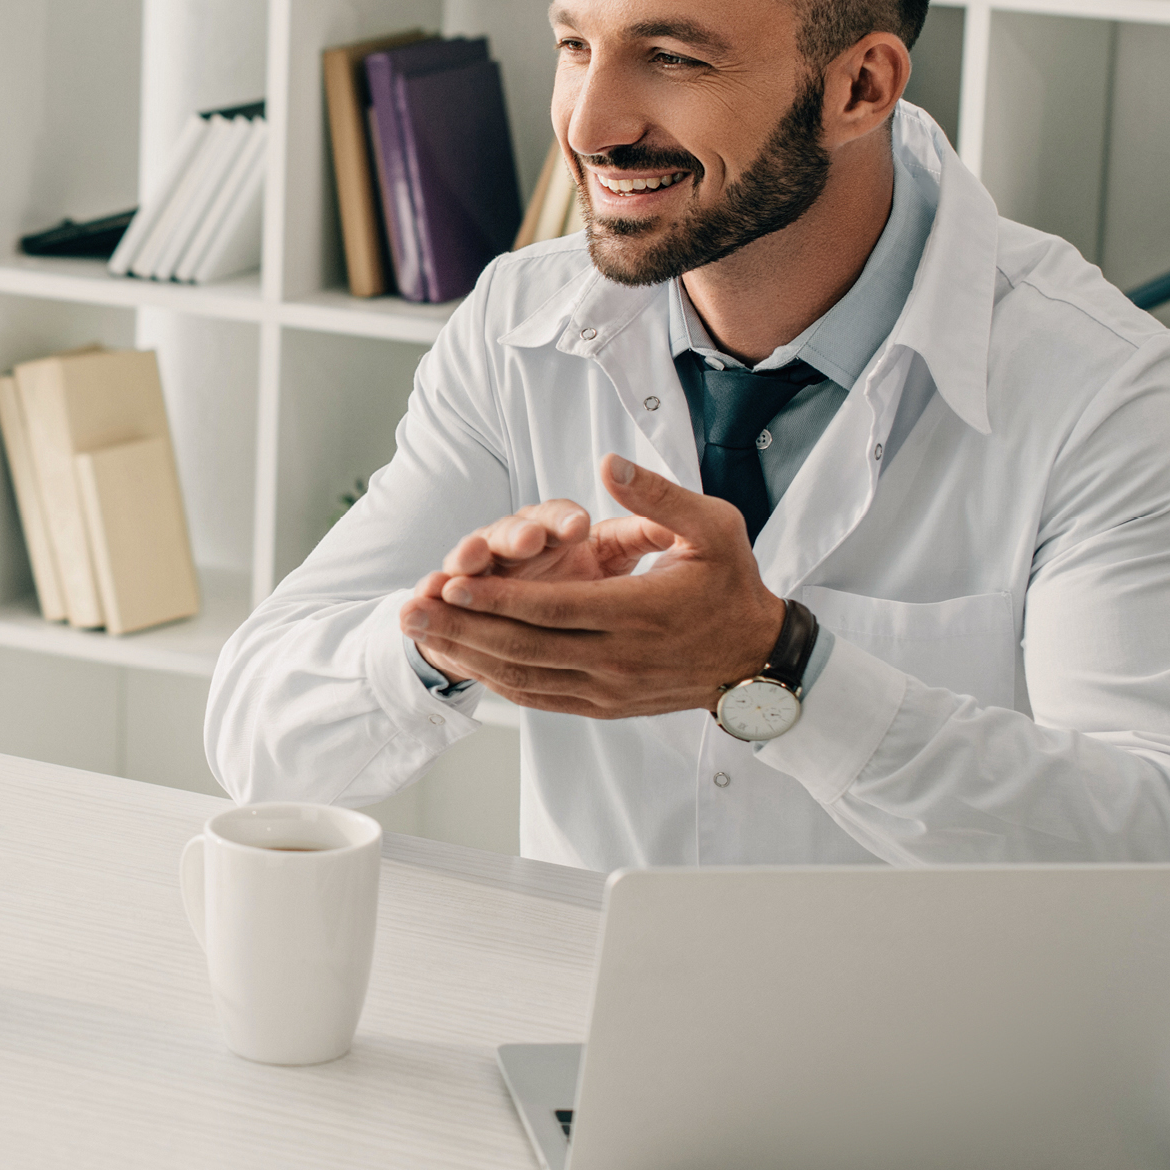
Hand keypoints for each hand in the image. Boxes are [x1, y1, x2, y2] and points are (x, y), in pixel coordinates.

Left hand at [399, 454, 783, 718]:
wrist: (756, 659)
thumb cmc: (731, 586)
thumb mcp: (712, 528)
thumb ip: (657, 498)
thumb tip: (607, 464)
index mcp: (641, 612)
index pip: (555, 608)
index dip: (500, 598)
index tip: (454, 582)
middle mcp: (620, 656)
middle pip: (526, 646)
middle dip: (463, 627)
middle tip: (413, 610)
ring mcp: (609, 687)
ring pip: (526, 676)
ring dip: (469, 655)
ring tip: (423, 633)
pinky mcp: (604, 705)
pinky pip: (541, 697)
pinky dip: (499, 681)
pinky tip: (467, 660)